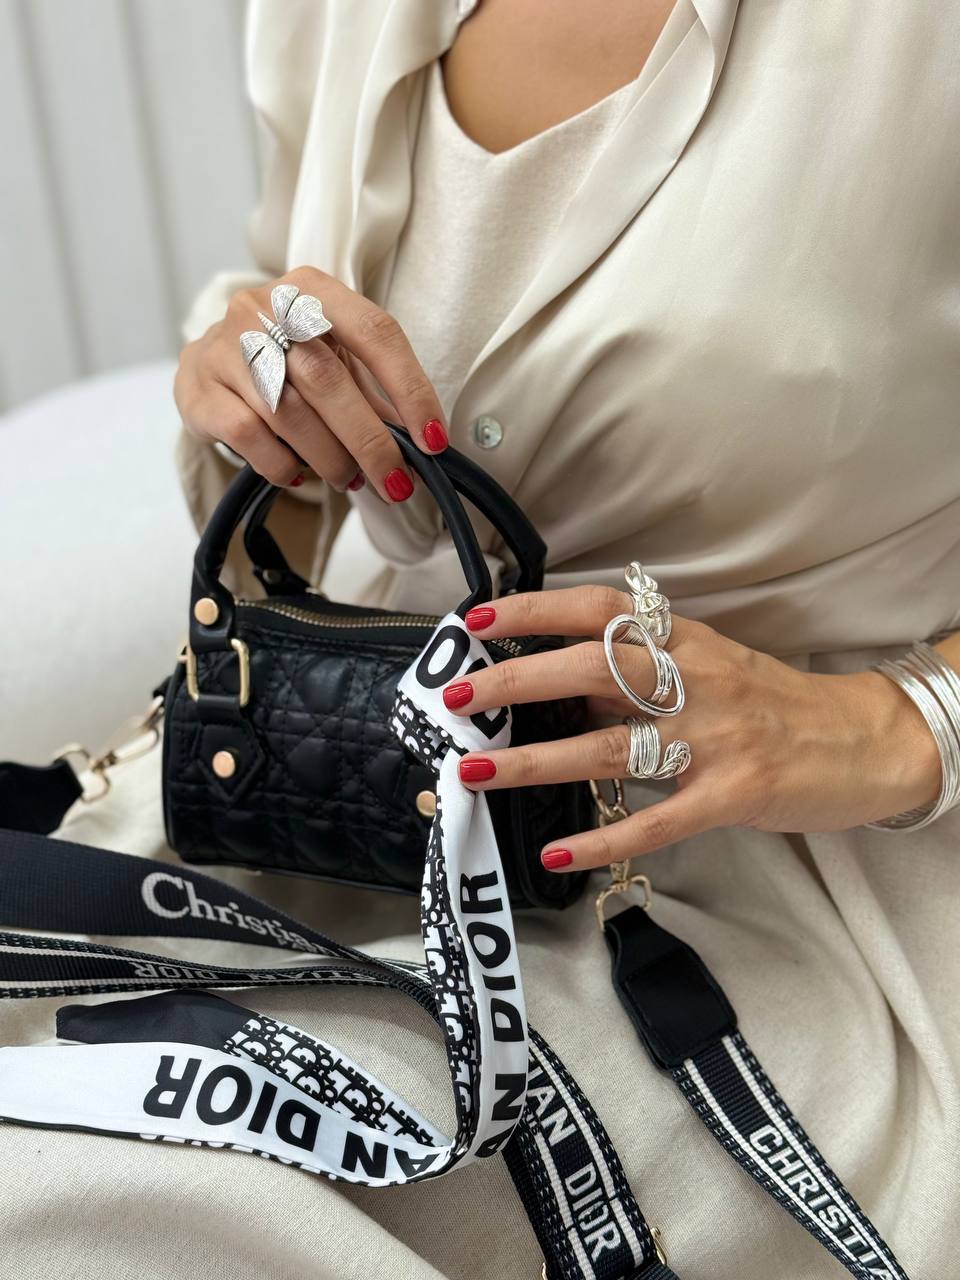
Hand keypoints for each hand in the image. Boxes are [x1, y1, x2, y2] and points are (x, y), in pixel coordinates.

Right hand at [174, 266, 448, 498]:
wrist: (209, 367)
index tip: (432, 439)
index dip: (410, 389)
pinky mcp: (198, 388)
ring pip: (287, 413)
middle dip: (369, 442)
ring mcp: (225, 345)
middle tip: (395, 482)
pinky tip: (299, 474)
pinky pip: (249, 436)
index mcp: (311, 289)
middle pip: (328, 380)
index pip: (375, 332)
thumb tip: (420, 443)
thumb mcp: (334, 359)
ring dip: (329, 458)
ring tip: (348, 479)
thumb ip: (373, 392)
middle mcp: (264, 307)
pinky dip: (283, 464)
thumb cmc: (287, 362)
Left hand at [443, 588, 943, 870]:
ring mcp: (714, 738)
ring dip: (535, 761)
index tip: (477, 618)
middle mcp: (695, 680)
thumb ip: (644, 672)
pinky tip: (557, 849)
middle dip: (516, 681)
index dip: (535, 609)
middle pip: (591, 670)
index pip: (599, 610)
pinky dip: (602, 838)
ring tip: (476, 772)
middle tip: (457, 699)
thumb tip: (562, 688)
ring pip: (609, 747)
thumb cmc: (776, 704)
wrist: (864, 742)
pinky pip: (654, 820)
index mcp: (687, 640)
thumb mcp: (712, 665)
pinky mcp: (731, 795)